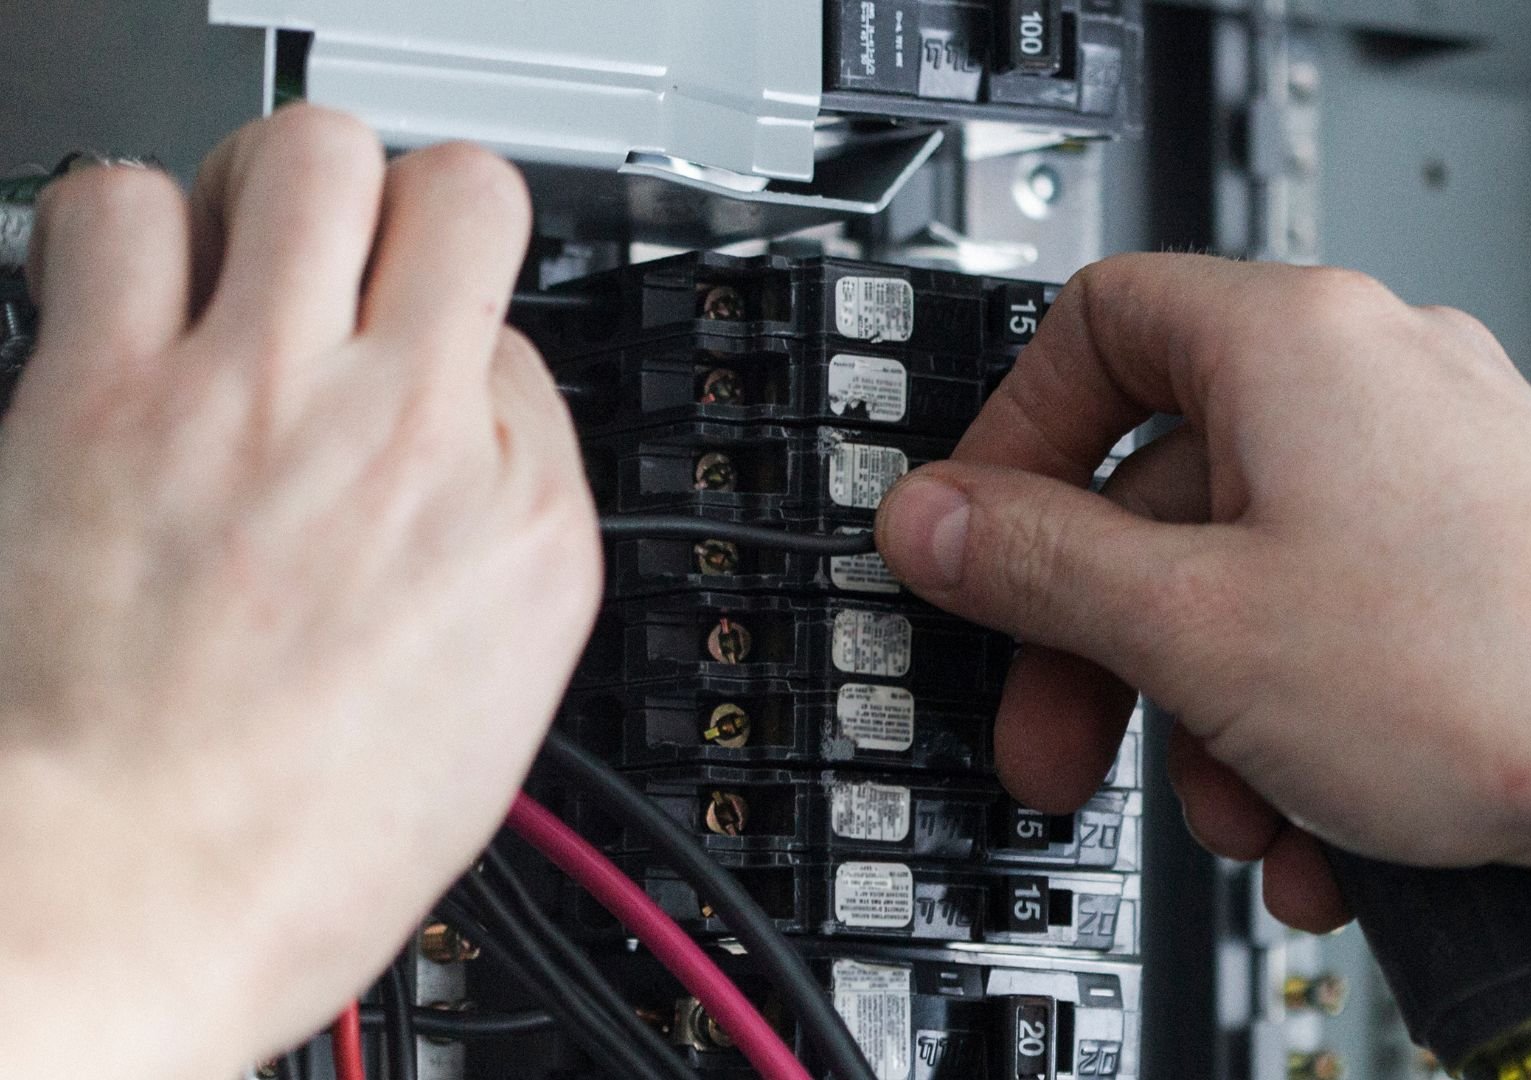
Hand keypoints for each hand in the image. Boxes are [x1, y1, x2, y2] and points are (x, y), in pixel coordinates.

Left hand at [0, 107, 598, 1075]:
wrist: (126, 901)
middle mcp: (410, 434)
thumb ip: (499, 550)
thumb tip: (470, 449)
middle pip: (457, 193)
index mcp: (523, 525)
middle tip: (356, 265)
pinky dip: (122, 228)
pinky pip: (120, 208)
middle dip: (410, 210)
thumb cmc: (290, 849)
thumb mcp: (489, 716)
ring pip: (308, 156)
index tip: (421, 386)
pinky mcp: (108, 392)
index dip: (463, 362)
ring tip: (240, 259)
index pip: (522, 349)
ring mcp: (262, 397)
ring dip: (276, 192)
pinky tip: (125, 297)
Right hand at [876, 254, 1530, 930]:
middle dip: (1102, 641)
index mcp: (1292, 338)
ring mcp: (1438, 465)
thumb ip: (1033, 564)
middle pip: (1163, 486)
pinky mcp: (1483, 555)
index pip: (1091, 330)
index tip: (978, 546)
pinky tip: (1313, 825)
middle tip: (1063, 735)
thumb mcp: (1193, 628)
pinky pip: (1336, 620)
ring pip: (1250, 577)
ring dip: (1209, 711)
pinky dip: (1297, 719)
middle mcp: (1374, 376)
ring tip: (1236, 813)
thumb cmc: (1494, 674)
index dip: (1011, 443)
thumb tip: (934, 522)